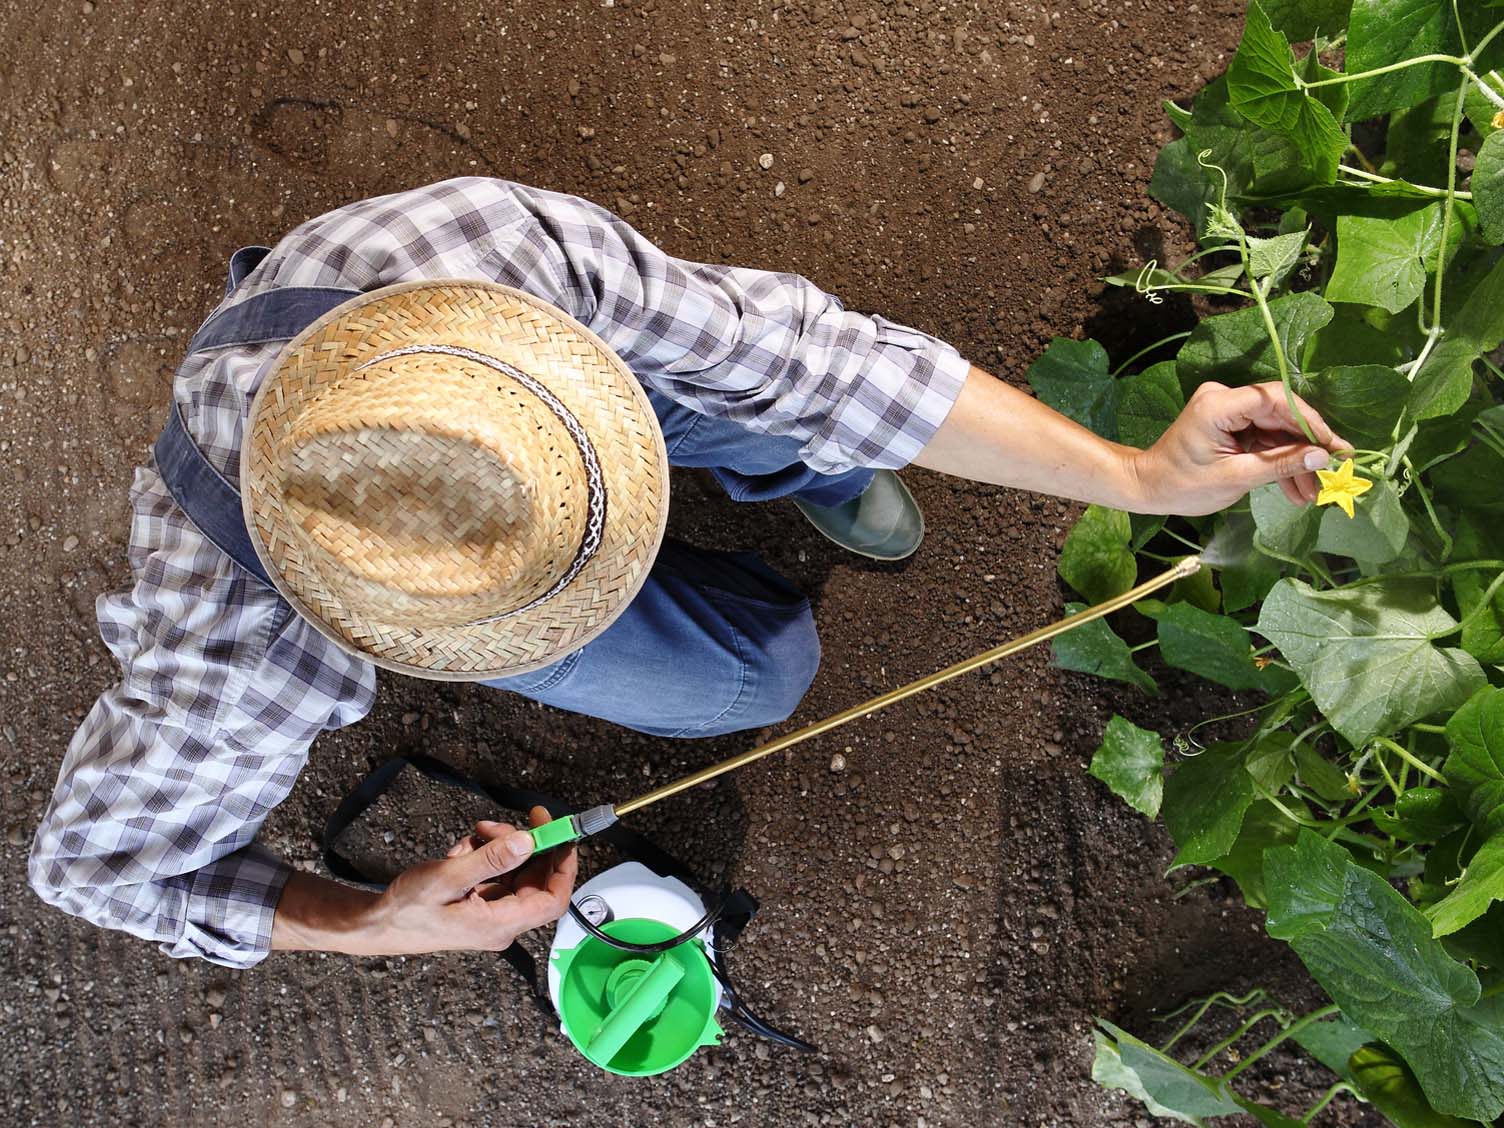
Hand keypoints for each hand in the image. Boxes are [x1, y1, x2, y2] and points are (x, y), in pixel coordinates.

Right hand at [364, 806, 576, 954]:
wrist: (376, 925)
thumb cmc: (406, 909)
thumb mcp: (447, 878)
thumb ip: (491, 860)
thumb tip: (529, 842)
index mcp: (500, 925)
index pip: (552, 900)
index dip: (564, 867)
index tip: (562, 835)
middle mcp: (501, 922)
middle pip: (535, 880)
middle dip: (526, 847)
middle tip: (509, 822)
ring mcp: (491, 913)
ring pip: (515, 872)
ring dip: (500, 847)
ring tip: (476, 835)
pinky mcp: (480, 904)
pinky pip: (496, 873)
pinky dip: (484, 855)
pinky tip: (462, 851)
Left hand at [1128, 381, 1349, 515]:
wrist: (1150, 488)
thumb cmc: (1182, 485)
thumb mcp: (1236, 478)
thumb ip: (1280, 465)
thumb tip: (1322, 457)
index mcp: (1219, 405)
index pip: (1276, 400)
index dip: (1309, 422)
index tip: (1332, 447)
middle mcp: (1225, 400)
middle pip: (1281, 415)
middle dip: (1307, 447)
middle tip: (1333, 472)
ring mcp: (1229, 412)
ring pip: (1277, 431)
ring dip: (1296, 460)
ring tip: (1313, 491)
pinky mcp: (1232, 426)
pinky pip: (1265, 440)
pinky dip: (1280, 462)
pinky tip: (1296, 488)